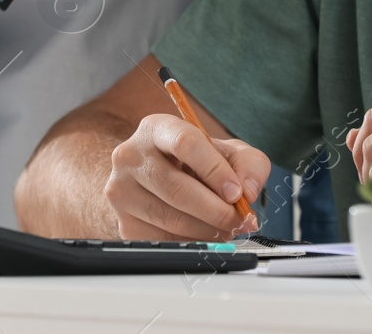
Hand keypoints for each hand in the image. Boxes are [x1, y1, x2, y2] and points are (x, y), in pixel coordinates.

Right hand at [105, 113, 270, 240]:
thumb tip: (247, 191)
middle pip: (177, 188)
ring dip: (208, 229)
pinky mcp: (125, 223)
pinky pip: (164, 240)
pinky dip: (192, 242)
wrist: (155, 180)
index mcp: (156, 128)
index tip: (237, 193)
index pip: (185, 143)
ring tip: (227, 228)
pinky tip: (206, 235)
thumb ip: (249, 163)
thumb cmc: (195, 162)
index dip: (215, 170)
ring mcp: (122, 192)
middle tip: (238, 219)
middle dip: (216, 209)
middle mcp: (131, 156)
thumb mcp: (227, 151)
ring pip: (170, 219)